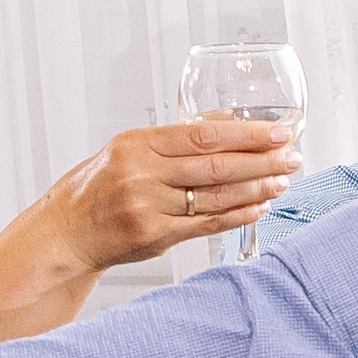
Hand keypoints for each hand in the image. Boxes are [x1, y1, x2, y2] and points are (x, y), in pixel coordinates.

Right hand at [43, 121, 303, 269]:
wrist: (64, 233)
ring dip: (257, 189)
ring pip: (216, 196)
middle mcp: (141, 174)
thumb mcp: (129, 149)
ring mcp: (148, 207)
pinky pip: (207, 224)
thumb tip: (230, 120)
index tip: (278, 132)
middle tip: (292, 157)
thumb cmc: (99, 187)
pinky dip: (238, 215)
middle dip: (262, 161)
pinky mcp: (155, 236)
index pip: (203, 135)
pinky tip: (260, 207)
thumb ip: (178, 137)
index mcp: (137, 144)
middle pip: (216, 166)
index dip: (247, 134)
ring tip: (282, 181)